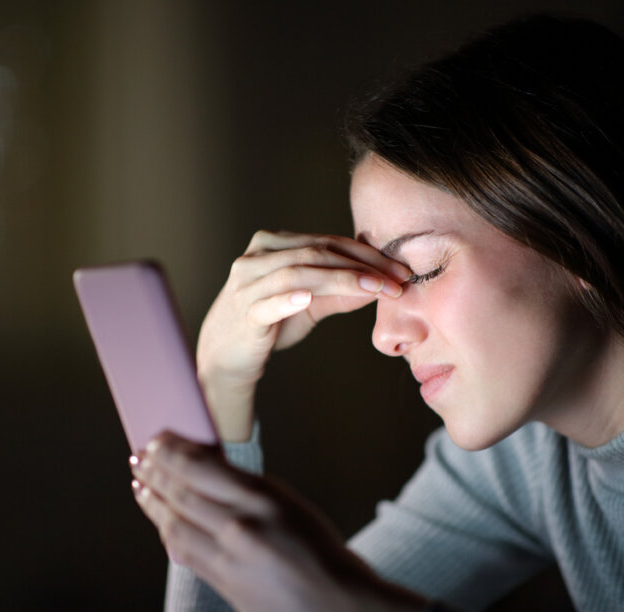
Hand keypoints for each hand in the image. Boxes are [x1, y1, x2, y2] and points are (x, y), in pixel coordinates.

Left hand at [130, 431, 424, 611]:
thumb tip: (213, 476)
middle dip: (154, 472)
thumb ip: (252, 495)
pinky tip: (162, 522)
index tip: (157, 440)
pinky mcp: (225, 586)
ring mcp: (230, 558)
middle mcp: (243, 525)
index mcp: (264, 498)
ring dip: (152, 502)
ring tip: (141, 485)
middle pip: (181, 493)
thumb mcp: (293, 510)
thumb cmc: (326, 559)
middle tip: (139, 457)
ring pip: (174, 524)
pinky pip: (185, 554)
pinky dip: (168, 533)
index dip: (171, 452)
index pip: (202, 467)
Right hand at [197, 230, 410, 439]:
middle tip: (395, 281)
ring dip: (340, 280)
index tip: (399, 270)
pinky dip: (287, 299)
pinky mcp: (243, 313)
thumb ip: (340, 292)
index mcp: (272, 244)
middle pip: (316, 253)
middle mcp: (257, 257)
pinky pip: (267, 303)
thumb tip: (383, 286)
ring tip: (373, 289)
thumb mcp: (309, 304)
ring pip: (298, 273)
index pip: (327, 242)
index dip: (366, 254)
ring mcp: (247, 284)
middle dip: (361, 266)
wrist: (224, 356)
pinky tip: (307, 298)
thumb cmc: (268, 325)